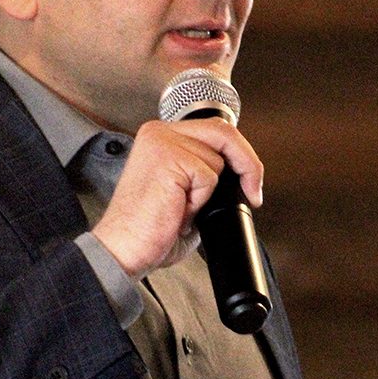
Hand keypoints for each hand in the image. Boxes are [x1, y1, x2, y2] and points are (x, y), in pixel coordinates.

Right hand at [93, 117, 263, 278]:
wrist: (124, 249)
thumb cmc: (149, 229)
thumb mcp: (184, 193)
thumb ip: (204, 175)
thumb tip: (240, 177)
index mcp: (161, 137)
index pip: (214, 129)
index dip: (239, 154)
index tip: (250, 182)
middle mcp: (159, 133)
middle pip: (224, 132)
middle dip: (248, 164)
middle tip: (253, 192)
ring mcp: (162, 143)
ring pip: (218, 159)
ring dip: (209, 191)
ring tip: (183, 207)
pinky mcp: (168, 158)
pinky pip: (209, 177)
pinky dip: (201, 200)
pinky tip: (179, 209)